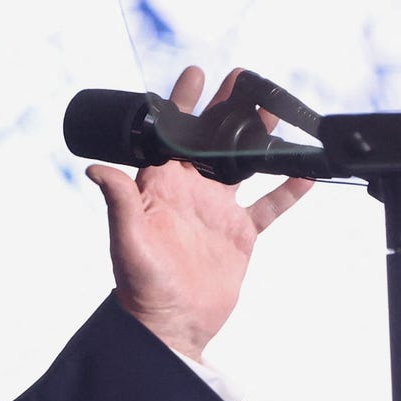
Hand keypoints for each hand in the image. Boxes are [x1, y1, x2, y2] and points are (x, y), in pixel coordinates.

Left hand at [86, 66, 312, 361]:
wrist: (169, 326)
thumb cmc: (139, 286)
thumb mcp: (127, 240)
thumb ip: (119, 201)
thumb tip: (95, 169)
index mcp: (160, 186)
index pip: (172, 135)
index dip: (183, 104)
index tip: (196, 74)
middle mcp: (190, 192)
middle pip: (212, 141)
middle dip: (227, 109)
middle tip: (245, 77)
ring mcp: (217, 212)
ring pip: (243, 165)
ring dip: (259, 139)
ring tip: (276, 110)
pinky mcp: (240, 235)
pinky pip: (268, 207)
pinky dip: (286, 191)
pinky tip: (305, 172)